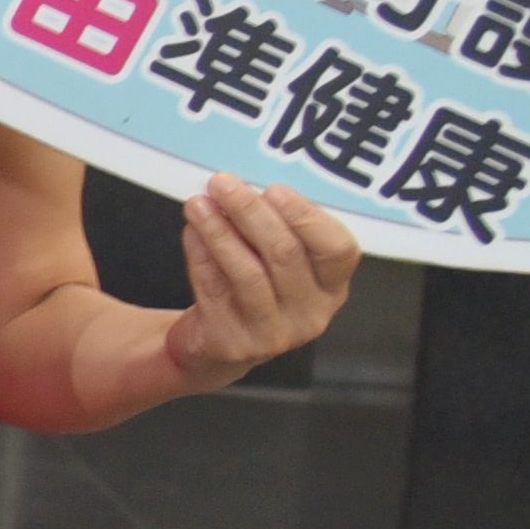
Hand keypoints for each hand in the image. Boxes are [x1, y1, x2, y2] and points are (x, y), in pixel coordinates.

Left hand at [162, 175, 358, 387]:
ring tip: (197, 204)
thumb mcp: (280, 263)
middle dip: (251, 213)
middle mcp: (311, 313)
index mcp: (332, 286)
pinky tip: (191, 231)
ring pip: (247, 273)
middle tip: (223, 183)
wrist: (221, 344)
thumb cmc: (256, 287)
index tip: (274, 188)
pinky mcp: (233, 342)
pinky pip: (214, 289)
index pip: (338, 250)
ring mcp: (273, 332)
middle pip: (285, 255)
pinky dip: (200, 256)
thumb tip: (245, 185)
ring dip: (219, 232)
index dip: (306, 217)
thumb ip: (278, 228)